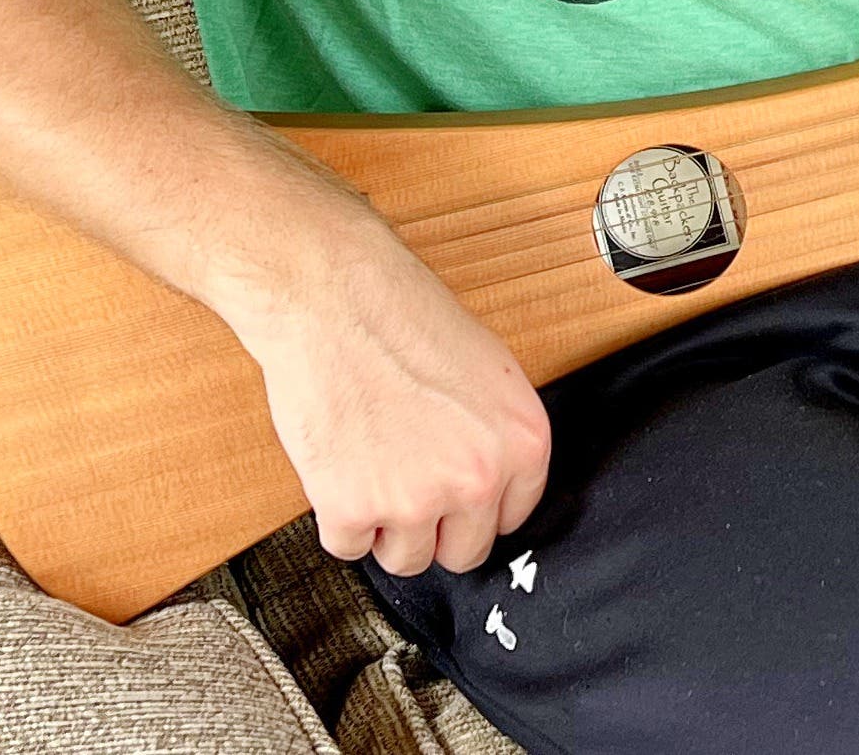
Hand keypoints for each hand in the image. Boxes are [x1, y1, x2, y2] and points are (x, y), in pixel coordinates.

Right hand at [235, 234, 551, 576]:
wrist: (336, 298)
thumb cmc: (404, 316)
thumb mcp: (488, 371)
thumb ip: (495, 436)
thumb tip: (490, 487)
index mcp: (523, 443)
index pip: (511, 517)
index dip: (476, 508)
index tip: (454, 500)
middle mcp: (478, 479)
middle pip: (463, 553)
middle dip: (434, 529)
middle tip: (406, 489)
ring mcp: (415, 500)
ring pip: (405, 560)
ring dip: (384, 528)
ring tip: (369, 471)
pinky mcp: (353, 508)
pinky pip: (348, 548)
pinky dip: (338, 519)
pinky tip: (337, 470)